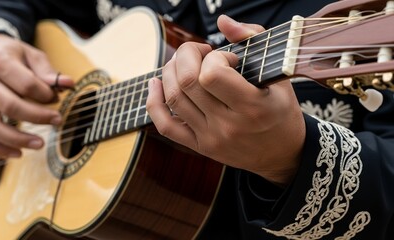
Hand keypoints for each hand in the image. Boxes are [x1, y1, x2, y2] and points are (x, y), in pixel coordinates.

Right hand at [0, 34, 73, 157]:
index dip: (45, 95)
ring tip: (39, 144)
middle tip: (57, 120)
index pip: (26, 84)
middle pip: (10, 106)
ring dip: (17, 139)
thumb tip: (68, 84)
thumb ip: (48, 71)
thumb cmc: (11, 56)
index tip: (57, 98)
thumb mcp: (31, 55)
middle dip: (37, 117)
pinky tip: (17, 153)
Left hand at [146, 15, 305, 185]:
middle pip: (187, 82)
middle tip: (199, 53)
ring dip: (170, 71)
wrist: (281, 154)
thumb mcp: (279, 74)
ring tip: (183, 64)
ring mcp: (210, 138)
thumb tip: (222, 21)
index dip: (214, 57)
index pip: (212, 74)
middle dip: (186, 55)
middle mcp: (228, 125)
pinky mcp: (199, 147)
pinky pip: (165, 126)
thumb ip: (253, 40)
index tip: (227, 59)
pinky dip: (154, 102)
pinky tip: (156, 84)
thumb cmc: (280, 110)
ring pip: (173, 98)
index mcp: (252, 106)